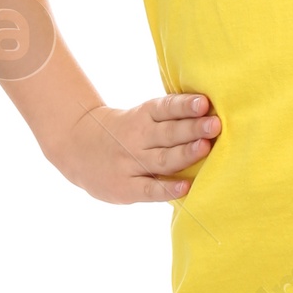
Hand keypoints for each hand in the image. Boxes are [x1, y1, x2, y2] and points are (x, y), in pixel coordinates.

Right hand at [49, 92, 220, 203]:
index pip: (165, 108)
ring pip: (162, 159)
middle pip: (168, 133)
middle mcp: (137, 137)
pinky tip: (186, 187)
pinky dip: (167, 188)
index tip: (204, 102)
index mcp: (143, 116)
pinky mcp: (126, 187)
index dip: (185, 105)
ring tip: (205, 148)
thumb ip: (169, 118)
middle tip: (215, 124)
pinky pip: (150, 189)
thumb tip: (211, 115)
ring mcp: (130, 163)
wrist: (77, 148)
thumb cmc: (125, 133)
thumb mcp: (140, 117)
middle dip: (192, 129)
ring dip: (185, 154)